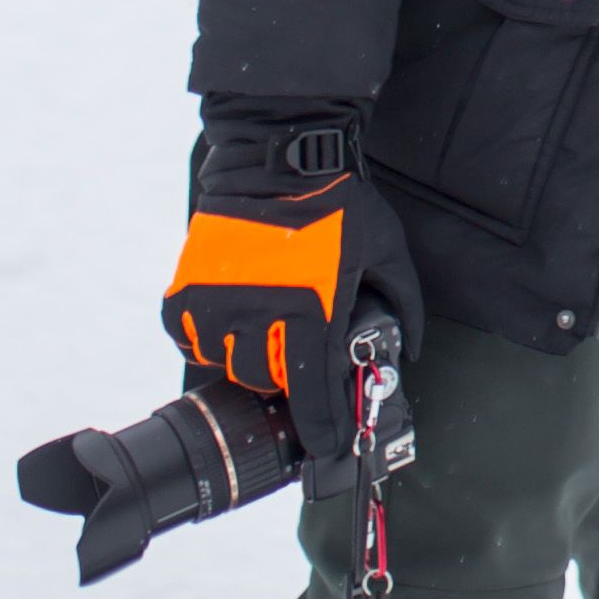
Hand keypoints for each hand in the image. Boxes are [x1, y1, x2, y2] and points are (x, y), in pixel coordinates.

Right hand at [165, 118, 419, 446]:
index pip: (314, 391)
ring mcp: (217, 301)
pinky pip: (191, 339)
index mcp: (312, 308)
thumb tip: (410, 347)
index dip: (321, 427)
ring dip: (249, 359)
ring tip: (268, 332)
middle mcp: (260, 312)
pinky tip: (231, 320)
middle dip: (287, 381)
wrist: (280, 152)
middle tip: (300, 359)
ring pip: (228, 364)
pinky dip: (209, 339)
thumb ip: (403, 302)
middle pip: (267, 382)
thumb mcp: (387, 250)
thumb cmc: (338, 200)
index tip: (326, 446)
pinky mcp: (188, 287)